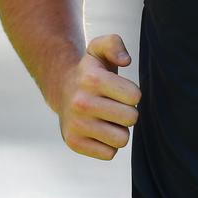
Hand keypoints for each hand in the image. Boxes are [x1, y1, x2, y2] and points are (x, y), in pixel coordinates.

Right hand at [58, 34, 140, 159]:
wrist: (62, 88)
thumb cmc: (91, 69)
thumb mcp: (100, 48)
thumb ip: (115, 44)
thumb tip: (126, 61)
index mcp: (93, 79)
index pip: (135, 96)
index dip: (132, 94)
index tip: (121, 91)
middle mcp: (82, 103)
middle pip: (131, 118)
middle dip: (128, 112)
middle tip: (115, 106)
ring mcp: (76, 125)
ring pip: (121, 139)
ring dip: (120, 130)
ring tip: (108, 119)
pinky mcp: (74, 143)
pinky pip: (109, 153)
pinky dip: (109, 145)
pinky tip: (99, 131)